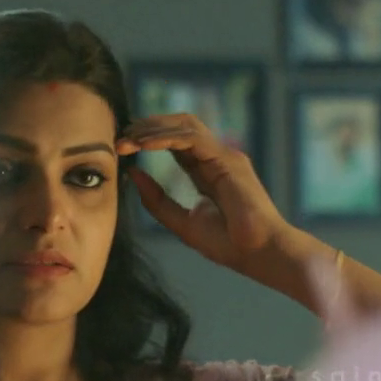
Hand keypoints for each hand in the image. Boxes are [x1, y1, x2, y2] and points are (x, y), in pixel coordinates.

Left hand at [119, 114, 287, 271]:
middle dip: (148, 127)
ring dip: (154, 129)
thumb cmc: (229, 245)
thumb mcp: (182, 223)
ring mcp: (225, 156)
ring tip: (129, 138)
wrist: (260, 254)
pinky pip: (192, 139)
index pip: (176, 143)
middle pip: (180, 127)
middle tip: (120, 137)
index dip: (148, 140)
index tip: (121, 147)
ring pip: (186, 125)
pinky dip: (166, 138)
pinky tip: (145, 145)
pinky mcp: (228, 159)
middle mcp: (218, 158)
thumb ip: (158, 201)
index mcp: (208, 172)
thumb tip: (133, 175)